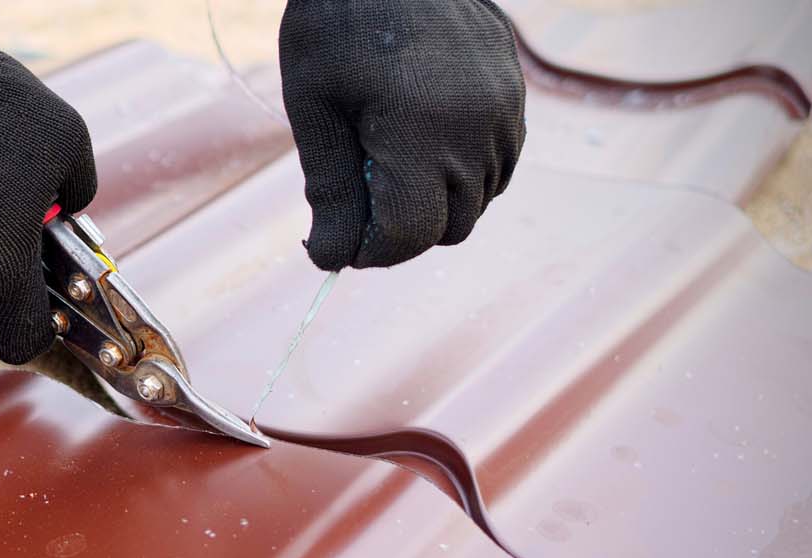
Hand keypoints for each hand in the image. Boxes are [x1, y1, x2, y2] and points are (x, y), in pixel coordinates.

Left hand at [279, 0, 525, 269]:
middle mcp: (477, 127)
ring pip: (478, 201)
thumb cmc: (338, 26)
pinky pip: (498, 165)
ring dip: (433, 203)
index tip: (334, 241)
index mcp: (423, 131)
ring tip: (385, 164)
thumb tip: (331, 259)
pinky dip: (461, 174)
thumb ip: (331, 189)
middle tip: (356, 202)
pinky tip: (420, 145)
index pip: (409, 234)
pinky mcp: (514, 93)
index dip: (368, 250)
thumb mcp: (315, 108)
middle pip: (449, 227)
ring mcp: (505, 110)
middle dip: (401, 231)